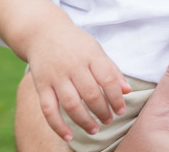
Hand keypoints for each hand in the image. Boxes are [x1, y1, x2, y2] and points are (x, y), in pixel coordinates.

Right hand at [26, 21, 131, 141]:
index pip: (107, 79)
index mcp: (90, 55)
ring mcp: (55, 76)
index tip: (121, 110)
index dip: (116, 98)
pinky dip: (58, 126)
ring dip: (84, 121)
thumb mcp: (96, 50)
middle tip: (109, 120)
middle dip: (102, 111)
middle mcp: (73, 66)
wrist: (43, 32)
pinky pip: (48, 110)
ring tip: (94, 129)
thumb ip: (112, 70)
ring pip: (71, 104)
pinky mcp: (41, 85)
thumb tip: (128, 91)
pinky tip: (69, 136)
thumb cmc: (75, 44)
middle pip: (90, 94)